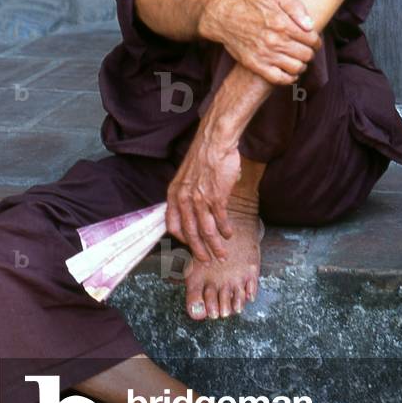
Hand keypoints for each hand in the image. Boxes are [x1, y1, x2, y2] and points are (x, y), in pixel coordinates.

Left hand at [165, 127, 240, 262]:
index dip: (180, 238)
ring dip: (215, 246)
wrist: (214, 141)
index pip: (172, 225)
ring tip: (222, 255)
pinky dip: (225, 230)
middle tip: (206, 261)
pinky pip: (220, 220)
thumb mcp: (186, 175)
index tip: (189, 245)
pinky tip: (229, 234)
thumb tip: (194, 208)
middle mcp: (184, 199)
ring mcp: (200, 199)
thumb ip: (187, 193)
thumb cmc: (203, 155)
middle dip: (199, 251)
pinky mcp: (216, 197)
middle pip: (190, 234)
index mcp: (174, 194)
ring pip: (206, 232)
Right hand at [200, 0, 322, 84]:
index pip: (312, 39)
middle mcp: (275, 41)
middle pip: (306, 54)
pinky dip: (290, 77)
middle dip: (310, 52)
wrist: (224, 18)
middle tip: (306, 50)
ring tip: (299, 60)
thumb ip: (295, 7)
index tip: (313, 41)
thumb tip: (310, 25)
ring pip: (297, 68)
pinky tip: (290, 71)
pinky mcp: (256, 65)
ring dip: (302, 65)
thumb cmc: (251, 4)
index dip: (316, 41)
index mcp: (282, 23)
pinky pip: (280, 78)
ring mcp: (266, 55)